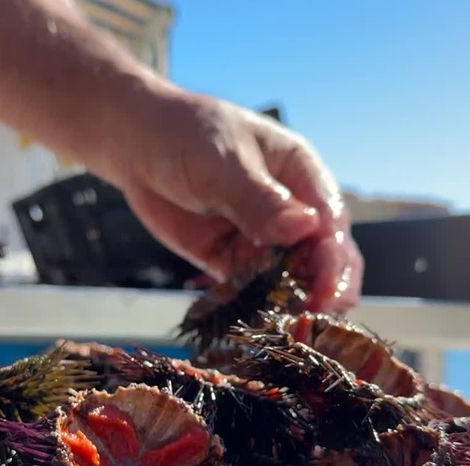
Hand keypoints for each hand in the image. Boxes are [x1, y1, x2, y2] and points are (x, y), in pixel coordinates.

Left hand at [104, 89, 362, 312]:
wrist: (138, 144)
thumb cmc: (188, 135)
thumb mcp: (224, 162)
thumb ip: (259, 199)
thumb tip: (306, 227)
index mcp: (303, 176)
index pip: (330, 223)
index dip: (332, 260)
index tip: (324, 291)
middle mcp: (291, 211)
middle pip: (322, 258)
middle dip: (323, 289)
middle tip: (311, 316)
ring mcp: (263, 239)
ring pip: (290, 279)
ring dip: (289, 303)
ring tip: (283, 326)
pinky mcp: (232, 261)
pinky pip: (251, 290)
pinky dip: (254, 307)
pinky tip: (250, 322)